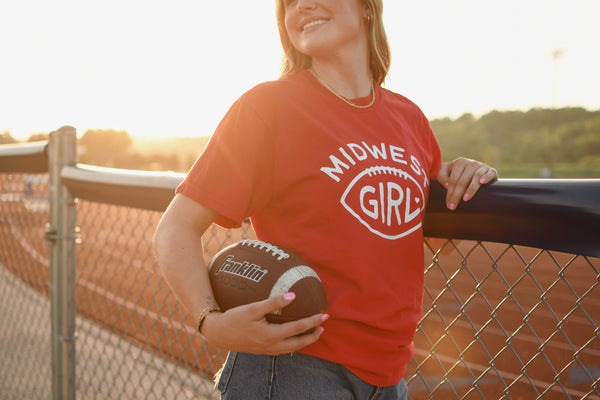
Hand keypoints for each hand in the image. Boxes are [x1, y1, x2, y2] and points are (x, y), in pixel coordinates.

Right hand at [201, 292, 327, 354]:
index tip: (324, 315)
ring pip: (292, 348)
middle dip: (313, 335)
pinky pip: (284, 349)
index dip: (313, 322)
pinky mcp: (263, 350)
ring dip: (304, 340)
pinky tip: (294, 336)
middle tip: (324, 326)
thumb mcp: (253, 307)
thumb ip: (273, 302)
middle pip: (299, 343)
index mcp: (271, 335)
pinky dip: (293, 343)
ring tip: (313, 332)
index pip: (298, 329)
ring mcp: (267, 350)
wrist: (218, 334)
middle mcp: (271, 345)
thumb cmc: (234, 318)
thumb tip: (292, 295)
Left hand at [437, 157, 497, 209]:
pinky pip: (490, 173)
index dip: (449, 192)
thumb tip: (447, 186)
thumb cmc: (458, 173)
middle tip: (453, 206)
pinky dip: (486, 177)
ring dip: (471, 188)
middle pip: (462, 181)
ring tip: (466, 199)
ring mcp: (482, 166)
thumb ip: (442, 176)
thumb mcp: (447, 171)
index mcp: (459, 162)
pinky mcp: (491, 170)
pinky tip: (482, 183)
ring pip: (476, 177)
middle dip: (457, 195)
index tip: (448, 204)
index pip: (453, 180)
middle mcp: (471, 163)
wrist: (477, 170)